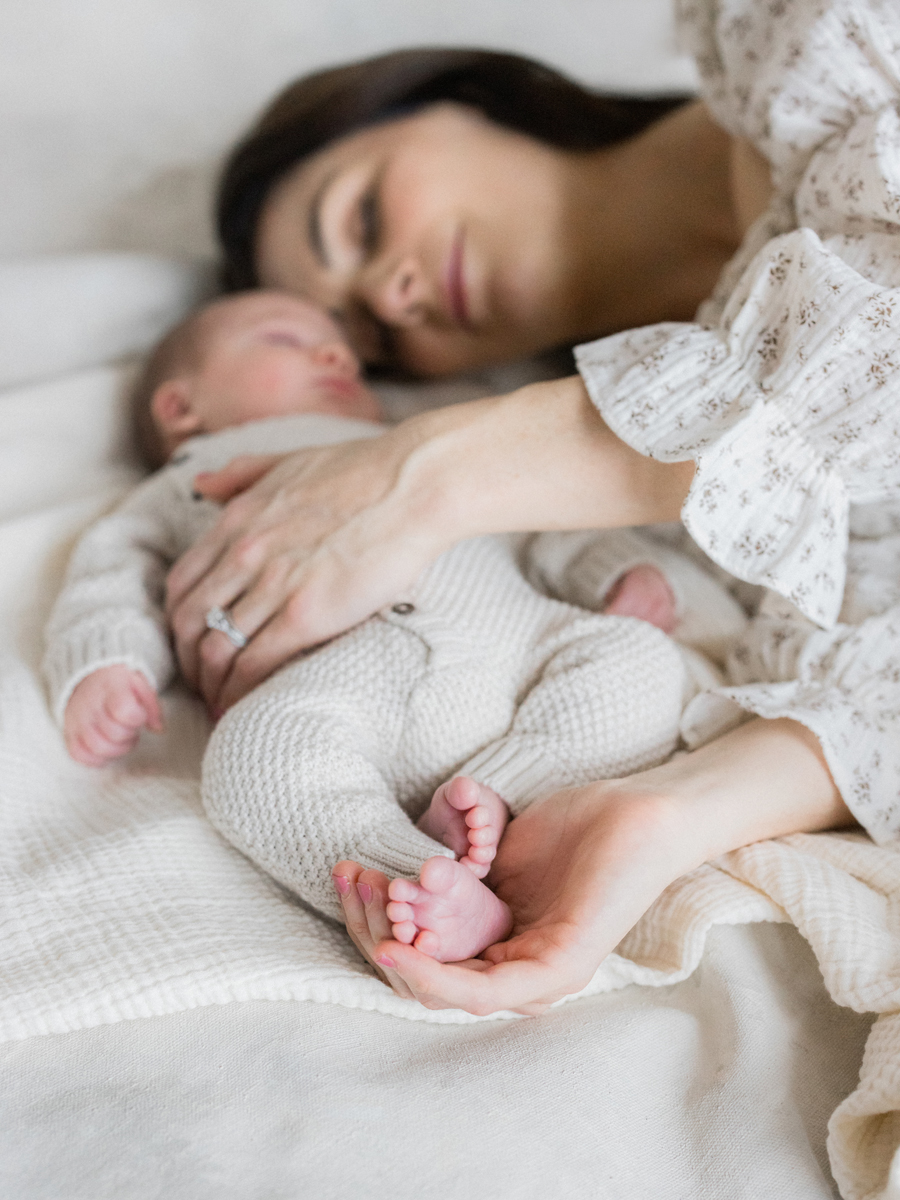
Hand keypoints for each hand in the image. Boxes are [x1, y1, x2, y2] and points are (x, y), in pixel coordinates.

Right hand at [64, 665, 162, 765]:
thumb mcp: (139, 684)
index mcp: (110, 687)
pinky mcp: (69, 733)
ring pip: (99, 748)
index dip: (137, 717)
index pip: (124, 709)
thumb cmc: (117, 684)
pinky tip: (106, 747)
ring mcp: (77, 720)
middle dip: (130, 734)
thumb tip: (158, 729)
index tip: (138, 714)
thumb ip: (152, 706)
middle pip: (115, 733)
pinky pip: (79, 755)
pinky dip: (97, 758)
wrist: (86, 677)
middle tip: (130, 727)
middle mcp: (90, 704)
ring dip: (117, 749)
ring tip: (119, 737)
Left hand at [166, 418, 453, 710]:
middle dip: (189, 660)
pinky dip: (241, 691)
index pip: (181, 584)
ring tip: (223, 702)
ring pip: (216, 648)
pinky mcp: (305, 615)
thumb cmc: (365, 471)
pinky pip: (254, 663)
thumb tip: (202, 486)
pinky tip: (246, 705)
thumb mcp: (289, 460)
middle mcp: (244, 553)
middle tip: (204, 682)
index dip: (179, 623)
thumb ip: (242, 474)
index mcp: (238, 519)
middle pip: (189, 622)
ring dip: (213, 683)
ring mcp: (273, 585)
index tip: (193, 643)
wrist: (414, 486)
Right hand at [331, 719, 851, 1015]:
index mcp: (504, 949)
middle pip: (427, 980)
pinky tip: (401, 949)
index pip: (426, 958)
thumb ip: (456, 878)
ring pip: (450, 993)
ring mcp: (543, 976)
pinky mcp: (563, 967)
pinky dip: (436, 976)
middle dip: (376, 934)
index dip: (378, 924)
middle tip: (350, 884)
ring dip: (398, 956)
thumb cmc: (578, 827)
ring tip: (368, 914)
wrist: (639, 810)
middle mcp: (520, 974)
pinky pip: (489, 990)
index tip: (349, 879)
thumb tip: (402, 873)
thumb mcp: (499, 854)